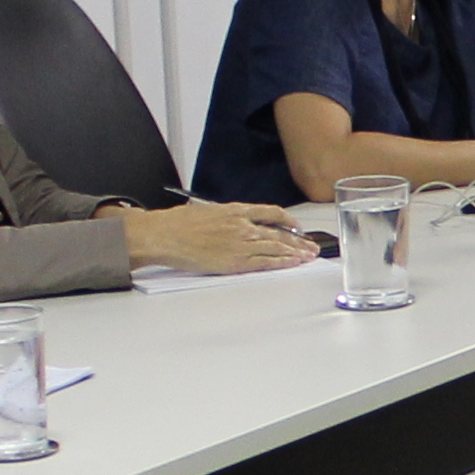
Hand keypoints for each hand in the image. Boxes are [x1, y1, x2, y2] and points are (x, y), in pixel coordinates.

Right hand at [121, 199, 315, 274]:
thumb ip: (225, 218)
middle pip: (278, 233)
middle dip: (298, 240)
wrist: (164, 236)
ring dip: (295, 253)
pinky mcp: (234, 261)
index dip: (287, 220)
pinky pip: (264, 262)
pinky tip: (291, 264)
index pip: (270, 212)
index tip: (296, 226)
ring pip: (276, 247)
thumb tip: (234, 223)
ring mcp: (239, 244)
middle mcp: (241, 225)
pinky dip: (281, 263)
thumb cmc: (177, 225)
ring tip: (308, 257)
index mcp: (234, 210)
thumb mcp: (206, 211)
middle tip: (311, 246)